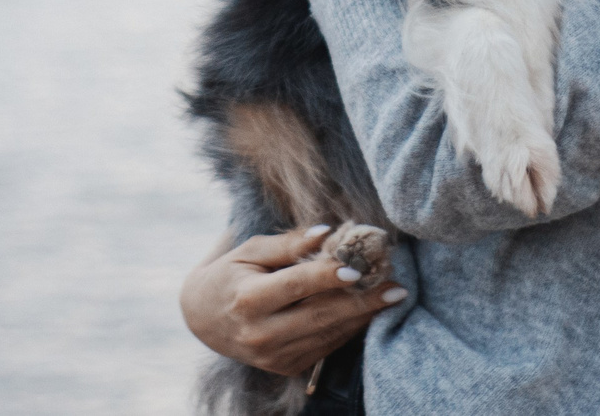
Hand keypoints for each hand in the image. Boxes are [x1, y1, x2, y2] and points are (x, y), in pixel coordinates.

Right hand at [179, 225, 406, 377]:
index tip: (358, 266)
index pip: (295, 286)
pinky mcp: (285, 367)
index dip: (327, 276)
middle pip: (319, 316)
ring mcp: (273, 356)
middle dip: (362, 302)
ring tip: (391, 295)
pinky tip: (368, 311)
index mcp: (247, 300)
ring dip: (362, 316)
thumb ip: (289, 244)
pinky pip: (325, 347)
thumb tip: (326, 232)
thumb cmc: (230, 274)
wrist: (203, 320)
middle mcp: (260, 334)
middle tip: (395, 286)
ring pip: (327, 335)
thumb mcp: (250, 251)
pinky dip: (349, 328)